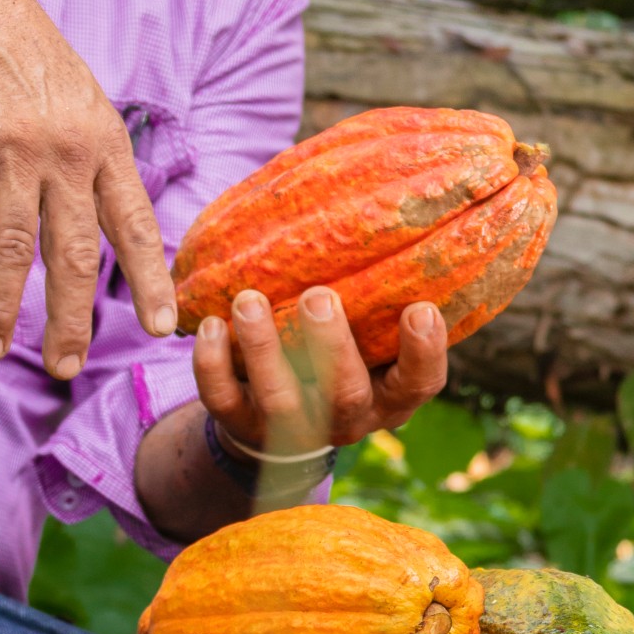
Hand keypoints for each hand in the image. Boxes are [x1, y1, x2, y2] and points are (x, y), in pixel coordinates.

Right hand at [0, 0, 175, 378]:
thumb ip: (89, 157)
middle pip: (75, 254)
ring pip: (11, 250)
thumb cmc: (18, 52)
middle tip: (64, 369)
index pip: (134, 225)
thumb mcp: (77, 97)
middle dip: (71, 320)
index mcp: (104, 141)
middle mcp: (67, 150)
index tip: (159, 330)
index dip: (148, 280)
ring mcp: (14, 148)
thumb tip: (98, 221)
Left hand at [193, 287, 447, 453]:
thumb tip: (392, 204)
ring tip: (248, 299)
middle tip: (318, 296)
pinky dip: (213, 364)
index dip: (424, 352)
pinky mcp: (240, 424)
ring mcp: (291, 428)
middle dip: (331, 346)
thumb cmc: (338, 356)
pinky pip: (223, 401)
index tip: (421, 308)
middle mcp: (345, 418)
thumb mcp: (371, 339)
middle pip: (345, 394)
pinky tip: (210, 324)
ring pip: (279, 400)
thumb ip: (381, 295)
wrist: (277, 422)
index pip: (419, 384)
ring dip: (264, 349)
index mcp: (387, 395)